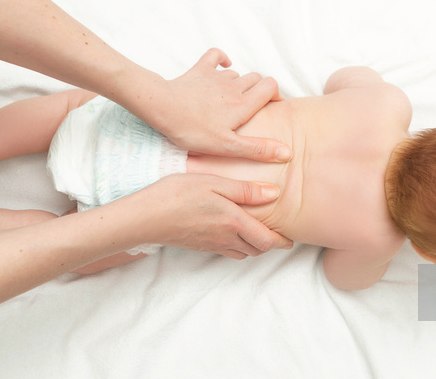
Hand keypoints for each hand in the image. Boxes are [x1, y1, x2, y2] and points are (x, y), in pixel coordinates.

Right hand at [141, 174, 292, 258]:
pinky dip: (235, 245)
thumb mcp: (214, 183)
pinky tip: (230, 231)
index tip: (291, 240)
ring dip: (252, 246)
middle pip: (256, 250)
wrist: (145, 217)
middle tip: (277, 234)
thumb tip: (273, 194)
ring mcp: (210, 245)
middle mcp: (224, 239)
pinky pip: (224, 251)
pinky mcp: (197, 246)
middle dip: (268, 244)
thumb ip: (245, 190)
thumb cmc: (177, 194)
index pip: (266, 241)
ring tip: (256, 232)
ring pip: (240, 253)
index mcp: (233, 223)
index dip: (281, 242)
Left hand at [150, 48, 292, 162]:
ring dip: (239, 82)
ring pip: (237, 73)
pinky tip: (221, 67)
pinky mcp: (200, 70)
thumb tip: (287, 152)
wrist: (163, 108)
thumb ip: (257, 149)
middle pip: (257, 78)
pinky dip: (222, 60)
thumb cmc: (193, 130)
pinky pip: (215, 56)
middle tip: (252, 106)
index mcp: (244, 104)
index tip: (271, 106)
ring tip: (232, 98)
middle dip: (259, 89)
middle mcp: (234, 86)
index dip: (275, 94)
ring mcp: (216, 76)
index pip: (271, 86)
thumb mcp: (227, 147)